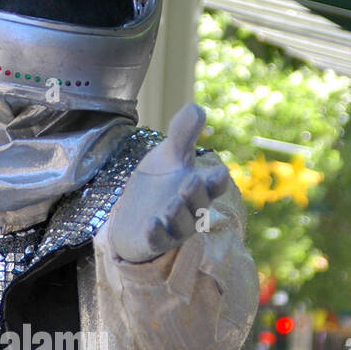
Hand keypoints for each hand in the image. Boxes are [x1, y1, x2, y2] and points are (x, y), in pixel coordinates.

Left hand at [108, 103, 228, 263]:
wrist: (131, 215)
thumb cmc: (159, 184)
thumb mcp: (168, 156)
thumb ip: (182, 134)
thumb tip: (197, 108)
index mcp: (199, 187)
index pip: (214, 184)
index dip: (217, 179)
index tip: (219, 171)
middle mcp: (190, 210)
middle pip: (199, 204)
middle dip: (196, 194)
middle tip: (190, 180)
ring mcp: (172, 228)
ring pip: (182, 226)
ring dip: (179, 215)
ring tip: (173, 204)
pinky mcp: (152, 241)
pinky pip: (158, 241)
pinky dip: (157, 234)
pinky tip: (152, 224)